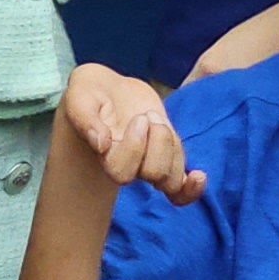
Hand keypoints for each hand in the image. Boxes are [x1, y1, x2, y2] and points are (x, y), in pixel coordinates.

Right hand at [57, 61, 202, 203]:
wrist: (106, 91)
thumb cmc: (89, 94)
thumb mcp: (79, 97)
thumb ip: (86, 119)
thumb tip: (101, 144)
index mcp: (106, 157)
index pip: (122, 172)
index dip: (136, 147)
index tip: (139, 117)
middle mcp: (128, 167)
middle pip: (153, 174)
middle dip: (159, 140)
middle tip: (147, 115)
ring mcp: (150, 163)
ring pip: (170, 178)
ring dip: (172, 147)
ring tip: (157, 120)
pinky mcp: (167, 157)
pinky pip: (181, 187)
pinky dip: (192, 188)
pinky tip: (198, 175)